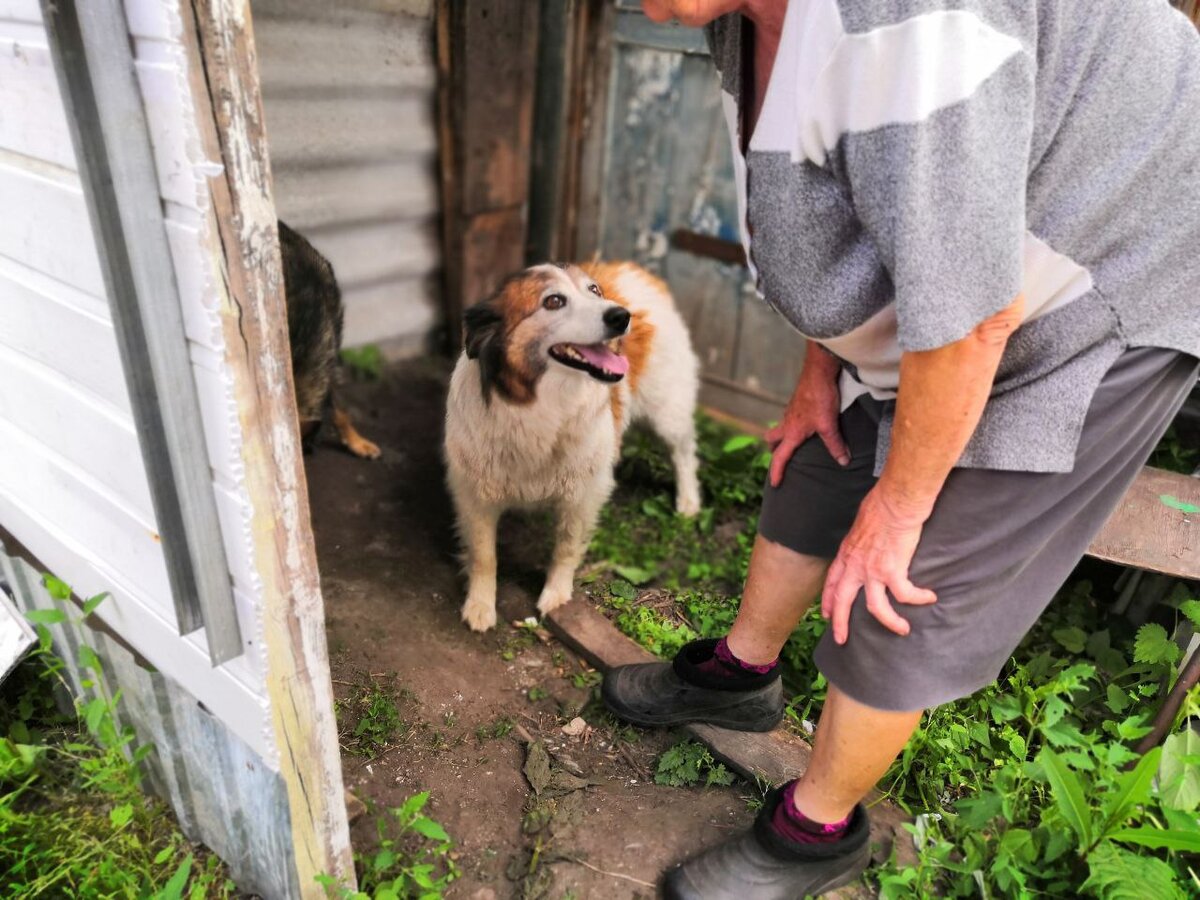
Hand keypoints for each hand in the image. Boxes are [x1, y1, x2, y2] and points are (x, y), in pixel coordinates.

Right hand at [766, 346, 848, 486]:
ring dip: (783, 435)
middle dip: (773, 449)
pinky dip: (793, 423)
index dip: (776, 471)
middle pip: (772, 439)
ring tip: (795, 441)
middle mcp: (787, 422)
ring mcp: (791, 411)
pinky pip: (790, 416)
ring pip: (780, 426)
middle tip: (780, 456)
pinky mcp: (798, 402)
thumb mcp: (829, 425)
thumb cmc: (820, 398)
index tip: (775, 483)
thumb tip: (843, 461)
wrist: (819, 371)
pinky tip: (807, 423)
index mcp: (791, 432)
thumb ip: (835, 444)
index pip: (779, 456)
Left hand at [821, 486, 937, 643]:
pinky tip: (929, 598)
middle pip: (842, 601)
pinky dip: (919, 598)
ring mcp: (872, 570)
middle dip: (840, 623)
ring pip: (875, 608)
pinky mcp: (893, 571)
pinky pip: (905, 595)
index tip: (826, 614)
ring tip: (902, 630)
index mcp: (847, 553)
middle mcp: (855, 565)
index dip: (828, 599)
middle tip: (841, 640)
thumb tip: (869, 541)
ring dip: (889, 622)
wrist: (895, 502)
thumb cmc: (881, 504)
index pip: (832, 581)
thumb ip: (862, 539)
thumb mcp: (861, 524)